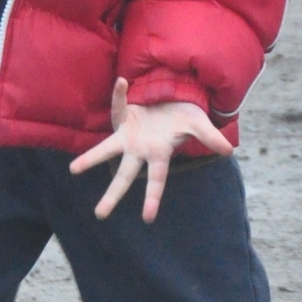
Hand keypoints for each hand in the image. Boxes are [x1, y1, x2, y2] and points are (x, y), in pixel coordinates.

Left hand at [70, 77, 233, 222]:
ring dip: (90, 158)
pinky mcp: (121, 116)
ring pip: (106, 149)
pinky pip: (118, 105)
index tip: (147, 219)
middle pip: (124, 175)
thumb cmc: (186, 115)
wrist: (175, 93)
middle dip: (113, 195)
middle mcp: (140, 149)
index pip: (156, 181)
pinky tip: (122, 83)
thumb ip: (210, 137)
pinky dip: (119, 94)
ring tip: (73, 170)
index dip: (152, 199)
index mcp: (159, 155)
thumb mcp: (199, 125)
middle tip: (99, 215)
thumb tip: (229, 151)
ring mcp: (128, 134)